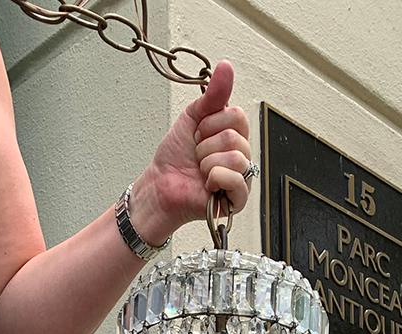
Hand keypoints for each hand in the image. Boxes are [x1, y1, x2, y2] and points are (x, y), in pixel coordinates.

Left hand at [130, 61, 252, 243]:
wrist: (161, 185)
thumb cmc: (175, 157)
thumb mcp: (193, 117)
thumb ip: (213, 94)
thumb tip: (226, 66)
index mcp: (234, 135)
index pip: (237, 116)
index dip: (211, 124)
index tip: (198, 135)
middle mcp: (241, 155)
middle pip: (235, 137)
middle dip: (206, 145)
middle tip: (197, 155)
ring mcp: (241, 177)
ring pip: (235, 157)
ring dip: (208, 162)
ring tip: (200, 170)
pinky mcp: (237, 199)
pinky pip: (237, 179)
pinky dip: (216, 177)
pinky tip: (208, 184)